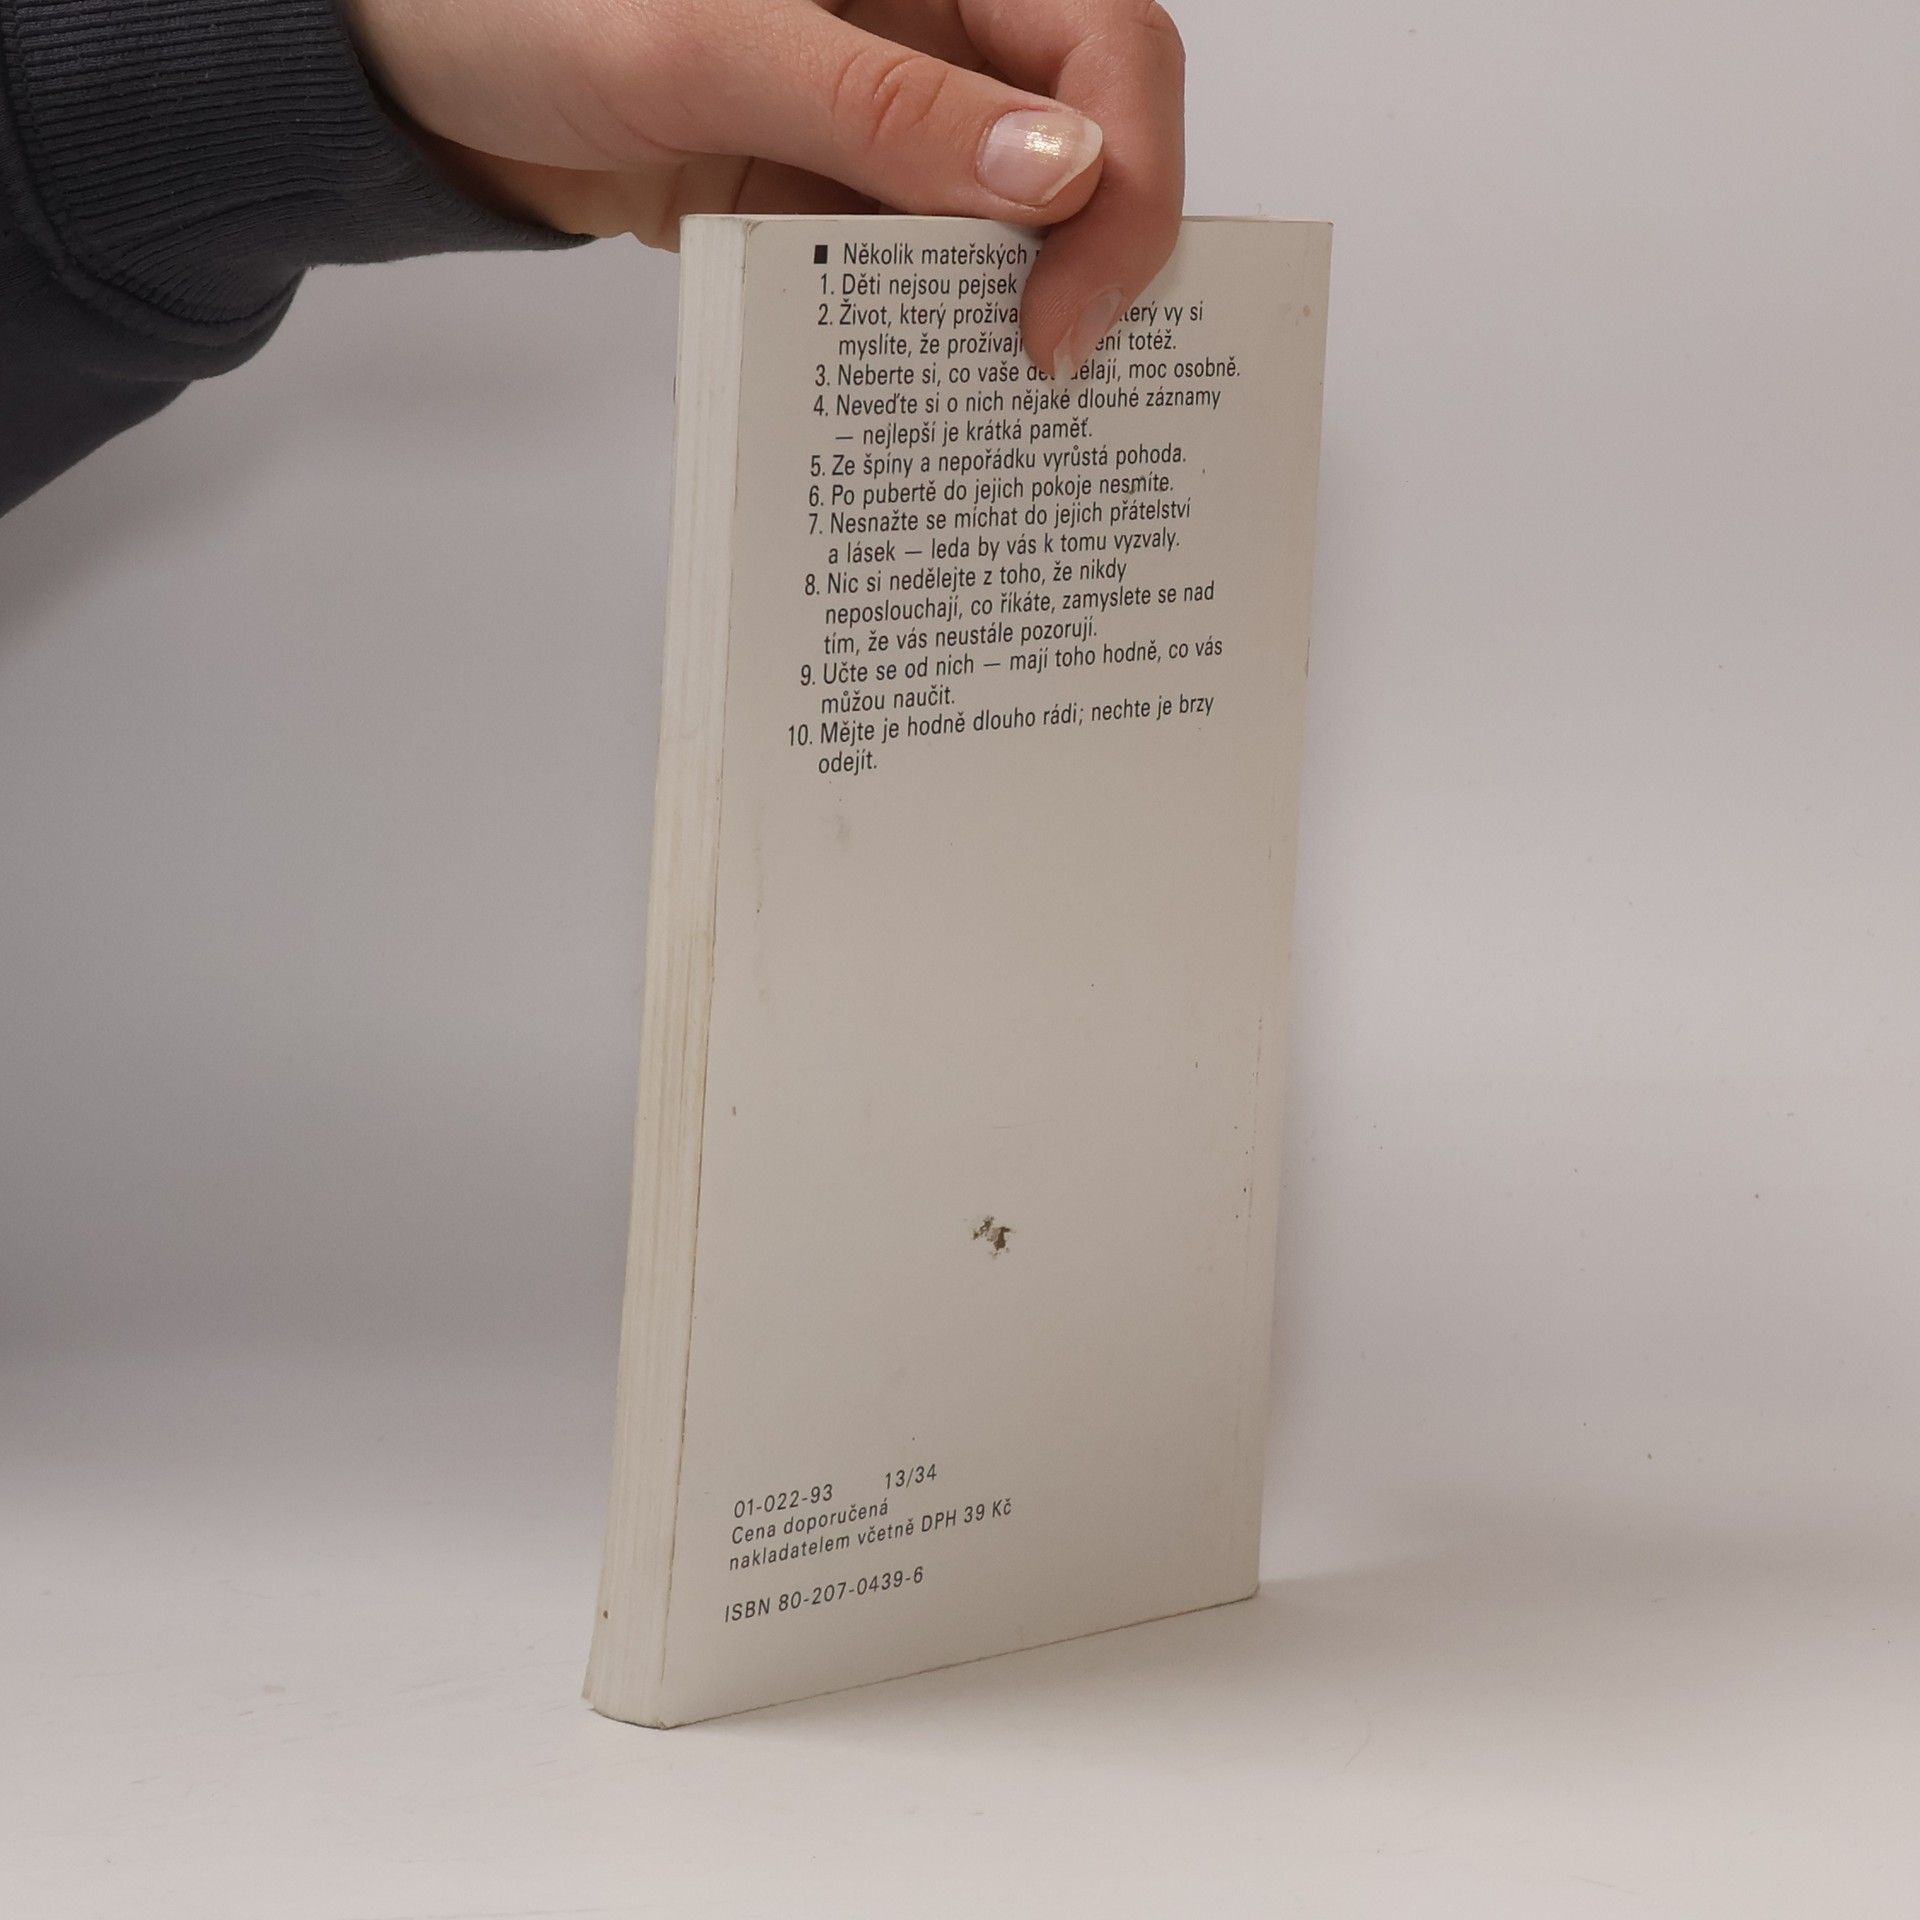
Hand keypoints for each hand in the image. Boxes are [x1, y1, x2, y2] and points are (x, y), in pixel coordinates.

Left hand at [340, 0, 1184, 376]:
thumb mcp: (711, 45)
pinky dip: (926, 329)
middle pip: (1088, 136)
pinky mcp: (838, 192)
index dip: (1125, 177)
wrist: (431, 78)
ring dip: (1011, 306)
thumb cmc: (533, 8)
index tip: (1062, 312)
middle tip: (1045, 378)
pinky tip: (917, 389)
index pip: (1108, 42)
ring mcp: (889, 118)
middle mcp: (933, 27)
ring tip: (997, 408)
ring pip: (1014, 216)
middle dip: (1092, 257)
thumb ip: (883, 107)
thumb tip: (1059, 177)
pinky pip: (918, 264)